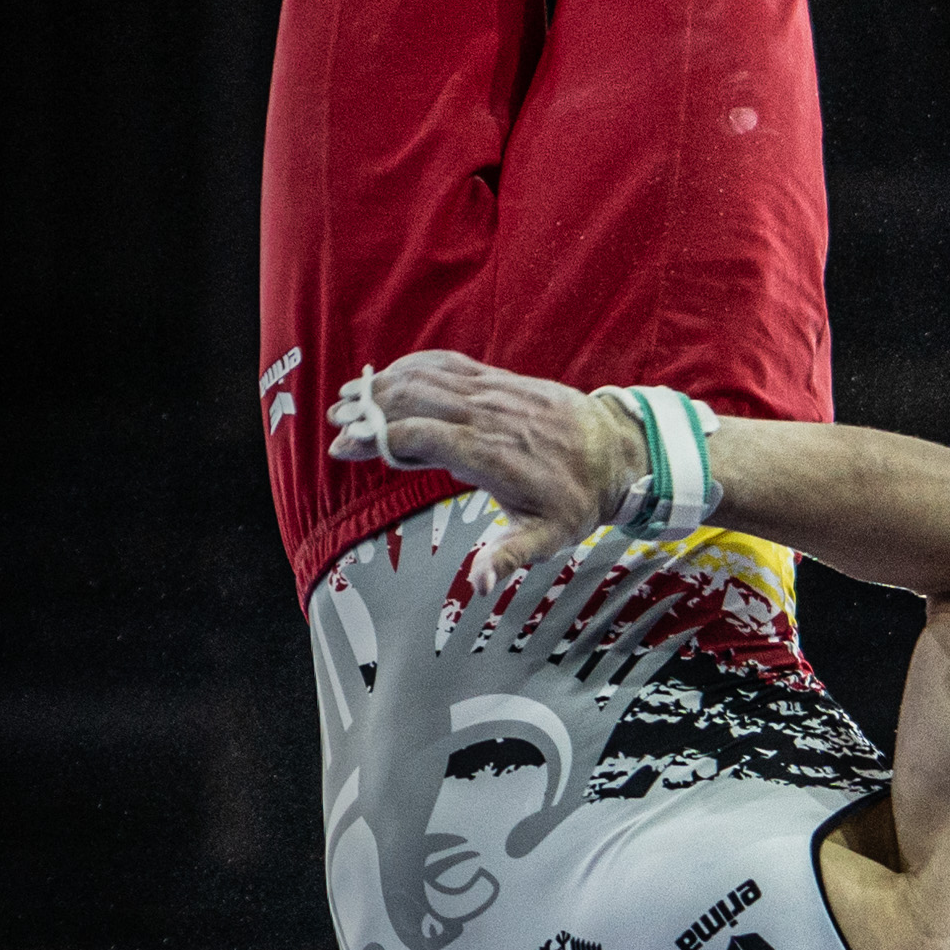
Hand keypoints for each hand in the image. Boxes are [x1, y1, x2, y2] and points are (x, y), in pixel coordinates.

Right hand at [328, 351, 641, 596]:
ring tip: (348, 398)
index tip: (344, 449)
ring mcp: (494, 392)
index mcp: (492, 456)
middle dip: (370, 409)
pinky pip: (448, 365)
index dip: (380, 440)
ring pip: (429, 377)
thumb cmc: (575, 500)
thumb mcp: (548, 539)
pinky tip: (388, 375)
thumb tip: (479, 584)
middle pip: (417, 400)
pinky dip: (413, 366)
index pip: (424, 437)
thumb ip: (509, 558)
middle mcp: (489, 416)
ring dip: (384, 384)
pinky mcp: (498, 380)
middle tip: (335, 423)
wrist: (614, 451)